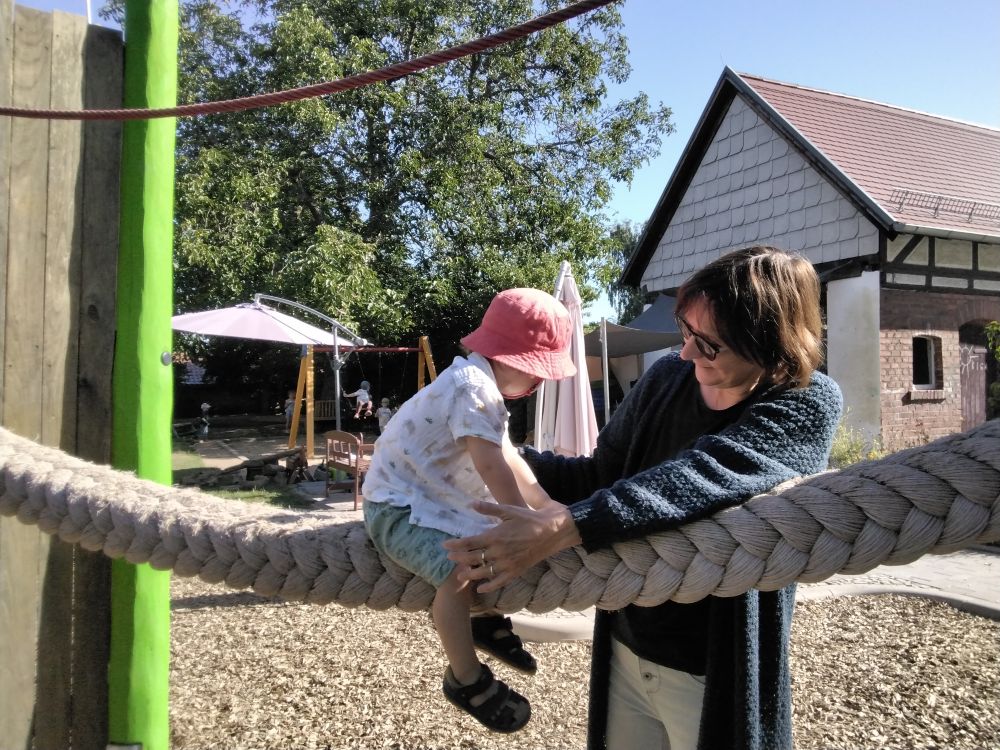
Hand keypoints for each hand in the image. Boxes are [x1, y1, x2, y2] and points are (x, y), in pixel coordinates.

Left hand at [443, 499, 580, 593]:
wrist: (553, 531)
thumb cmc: (530, 518)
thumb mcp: (508, 510)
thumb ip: (489, 508)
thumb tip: (471, 503)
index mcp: (495, 536)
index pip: (469, 543)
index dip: (456, 545)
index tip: (445, 545)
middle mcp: (499, 552)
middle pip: (474, 558)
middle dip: (460, 559)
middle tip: (449, 559)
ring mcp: (508, 564)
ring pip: (484, 572)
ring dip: (470, 574)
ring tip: (460, 575)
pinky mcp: (517, 571)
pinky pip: (500, 581)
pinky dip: (489, 586)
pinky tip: (481, 588)